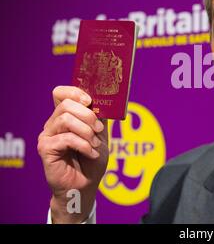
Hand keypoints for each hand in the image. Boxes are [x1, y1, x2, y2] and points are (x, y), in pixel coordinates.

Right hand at [38, 86, 108, 222]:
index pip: (60, 93)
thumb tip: (103, 101)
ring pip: (66, 119)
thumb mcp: (101, 134)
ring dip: (87, 131)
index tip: (90, 101)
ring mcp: (48, 135)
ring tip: (96, 144)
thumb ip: (99, 117)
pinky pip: (66, 138)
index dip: (74, 92)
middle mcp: (53, 123)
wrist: (86, 185)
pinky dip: (84, 145)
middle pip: (65, 104)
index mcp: (65, 116)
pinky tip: (91, 153)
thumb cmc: (92, 160)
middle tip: (99, 129)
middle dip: (87, 115)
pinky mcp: (46, 149)